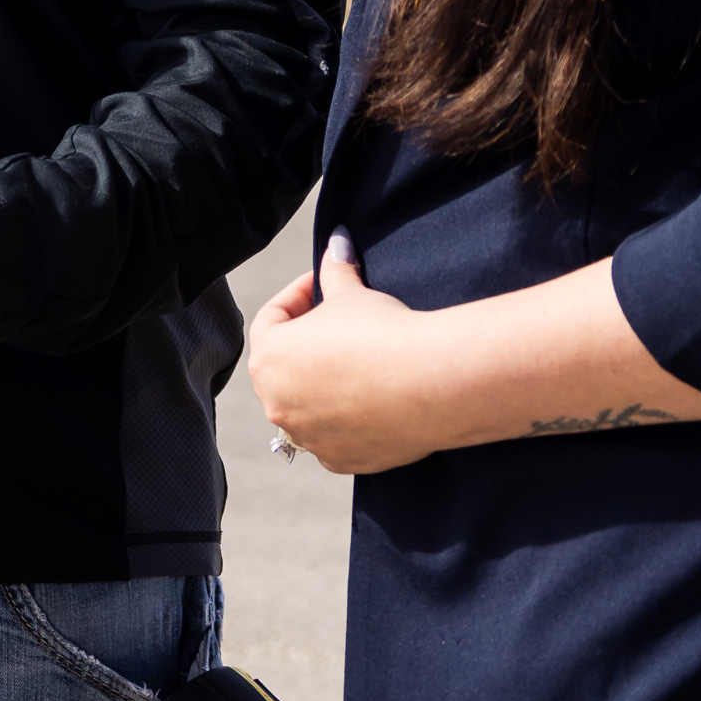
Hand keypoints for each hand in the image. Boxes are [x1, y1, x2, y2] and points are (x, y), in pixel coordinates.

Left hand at [246, 235, 458, 474]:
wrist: (432, 384)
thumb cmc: (383, 333)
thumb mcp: (352, 294)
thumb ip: (335, 271)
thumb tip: (336, 241)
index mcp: (268, 357)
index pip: (271, 319)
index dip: (297, 296)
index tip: (321, 285)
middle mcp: (277, 404)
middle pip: (283, 367)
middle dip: (306, 344)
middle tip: (337, 324)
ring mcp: (307, 437)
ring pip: (305, 406)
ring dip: (322, 386)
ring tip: (356, 364)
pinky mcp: (338, 459)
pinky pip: (332, 436)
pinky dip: (344, 420)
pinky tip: (368, 401)